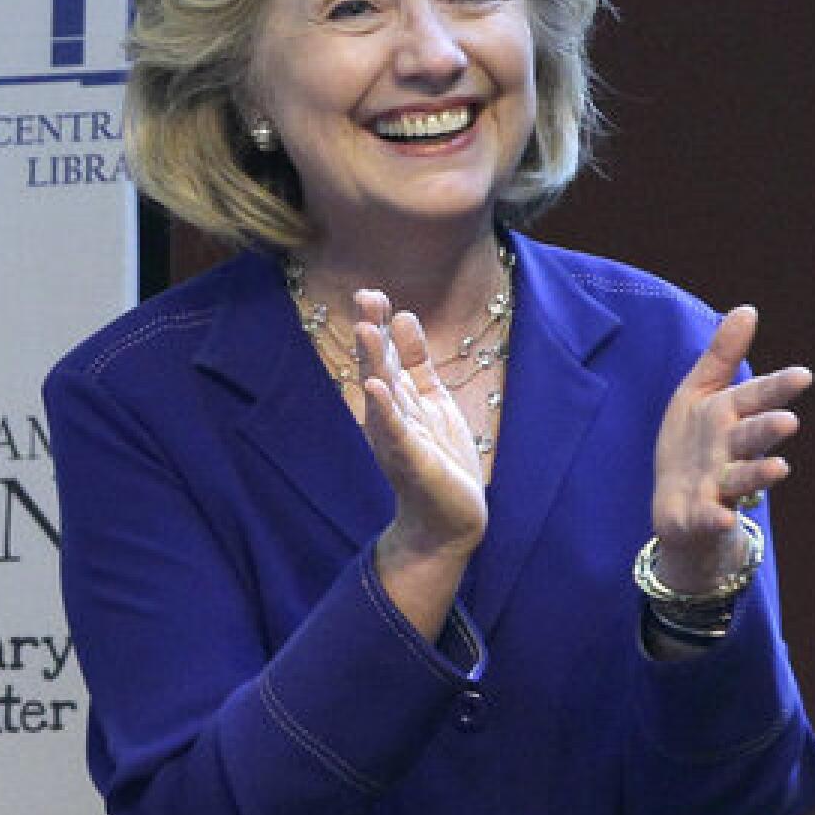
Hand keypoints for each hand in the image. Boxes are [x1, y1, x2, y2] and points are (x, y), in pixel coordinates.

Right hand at [354, 288, 487, 560]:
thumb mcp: (431, 401)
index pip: (386, 354)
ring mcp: (397, 438)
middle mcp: (390, 415)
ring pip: (383, 394)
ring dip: (374, 362)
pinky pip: (395, 431)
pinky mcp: (410, 461)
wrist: (450, 521)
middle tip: (364, 297)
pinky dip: (385, 409)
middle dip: (372, 334)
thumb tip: (402, 316)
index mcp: (398, 399)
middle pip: (378, 368)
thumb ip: (416, 363)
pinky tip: (378, 387)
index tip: (372, 293)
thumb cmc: (440, 462)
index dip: (380, 325)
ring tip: (367, 330)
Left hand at [651, 305, 812, 592]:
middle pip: (751, 438)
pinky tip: (722, 518)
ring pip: (741, 478)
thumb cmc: (694, 446)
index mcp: (729, 417)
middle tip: (787, 422)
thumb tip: (748, 309)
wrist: (680, 509)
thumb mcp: (699, 394)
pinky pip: (708, 517)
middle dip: (767, 429)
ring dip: (757, 473)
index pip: (756, 398)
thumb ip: (722, 356)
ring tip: (779, 468)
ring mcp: (717, 486)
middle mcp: (730, 451)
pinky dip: (715, 518)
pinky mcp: (699, 516)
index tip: (802, 376)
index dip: (778, 389)